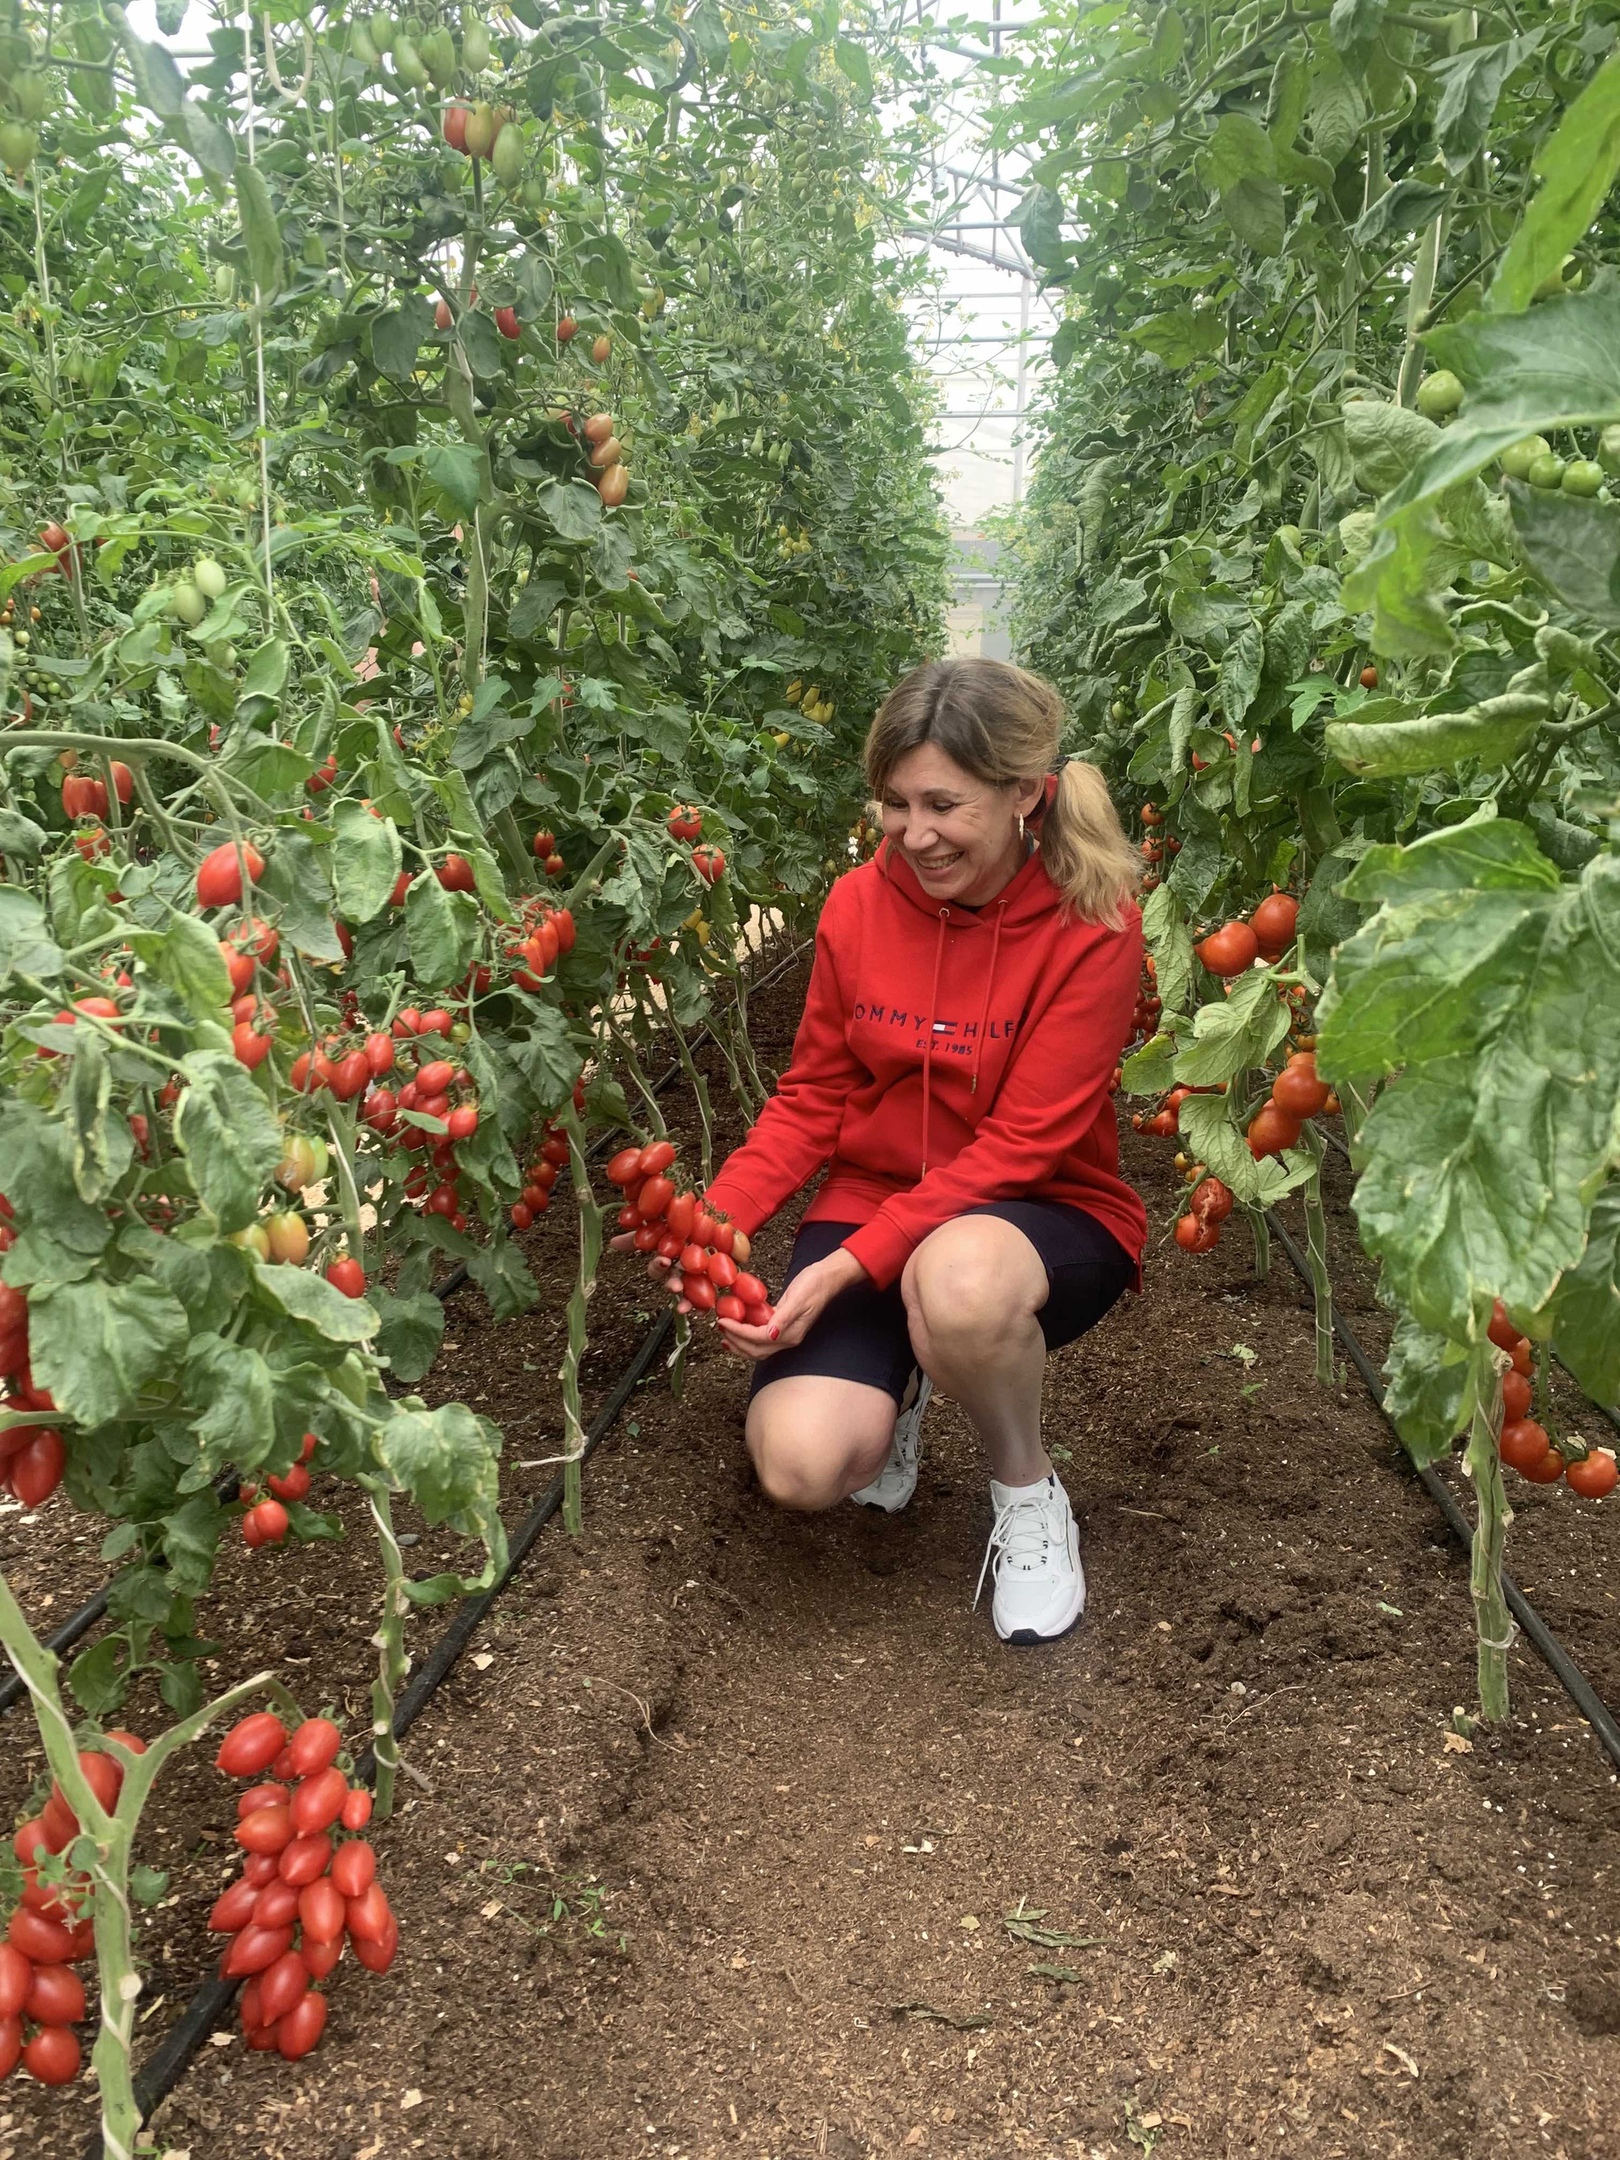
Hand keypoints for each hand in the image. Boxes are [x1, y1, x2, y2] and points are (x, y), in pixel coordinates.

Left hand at [716, 1246, 866, 1363]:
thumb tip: (770, 1335)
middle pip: (755, 1350)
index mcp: (791, 1333)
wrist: (828, 1277)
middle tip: (720, 1328)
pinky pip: (761, 1337)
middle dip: (735, 1342)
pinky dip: (747, 1335)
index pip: (758, 1339)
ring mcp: (786, 1334)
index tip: (723, 1321)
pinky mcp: (783, 1326)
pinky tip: (739, 1327)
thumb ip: (784, 1317)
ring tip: (725, 1333)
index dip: (738, 1332)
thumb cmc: (815, 1284)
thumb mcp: (798, 1298)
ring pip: (757, 1348)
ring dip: (739, 1343)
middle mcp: (788, 1338)